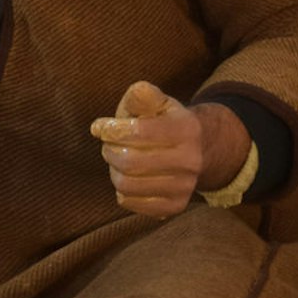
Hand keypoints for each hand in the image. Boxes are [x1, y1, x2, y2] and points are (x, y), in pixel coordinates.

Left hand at [89, 81, 249, 218]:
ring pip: (128, 185)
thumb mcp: (157, 103)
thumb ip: (144, 95)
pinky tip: (128, 178)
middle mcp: (190, 160)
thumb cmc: (166, 122)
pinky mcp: (177, 206)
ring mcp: (185, 186)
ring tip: (116, 160)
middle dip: (109, 151)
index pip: (138, 132)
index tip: (100, 127)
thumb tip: (137, 91)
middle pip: (130, 161)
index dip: (111, 129)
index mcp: (186, 129)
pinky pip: (134, 204)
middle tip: (107, 145)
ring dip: (113, 171)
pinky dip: (122, 192)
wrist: (198, 150)